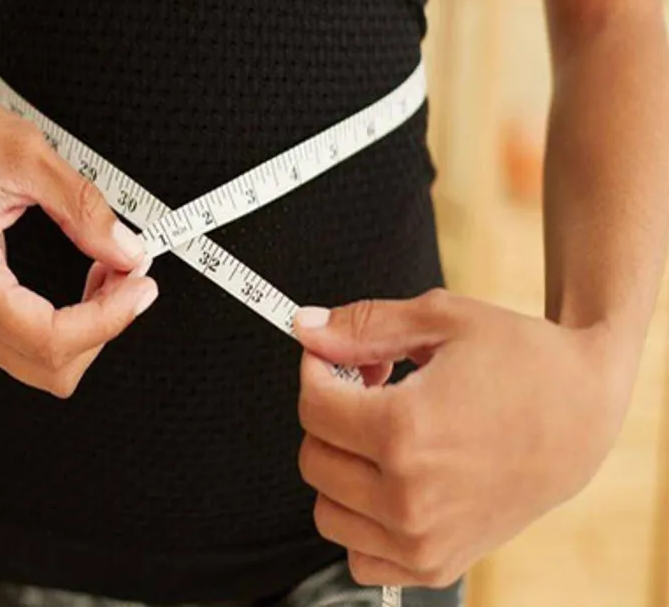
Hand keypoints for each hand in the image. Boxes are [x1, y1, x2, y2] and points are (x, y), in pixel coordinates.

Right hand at [0, 61, 157, 396]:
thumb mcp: (31, 158)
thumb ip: (85, 210)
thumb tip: (130, 253)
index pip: (51, 340)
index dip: (109, 320)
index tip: (142, 284)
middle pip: (53, 365)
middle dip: (106, 323)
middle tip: (133, 270)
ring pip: (49, 362)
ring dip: (94, 324)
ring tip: (115, 267)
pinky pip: (37, 342)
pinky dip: (77, 320)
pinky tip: (95, 277)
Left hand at [292, 290, 632, 587]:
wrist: (583, 412)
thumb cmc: (520, 360)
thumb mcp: (439, 320)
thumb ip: (361, 327)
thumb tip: (304, 330)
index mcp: (407, 433)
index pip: (312, 407)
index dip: (316, 370)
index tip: (333, 358)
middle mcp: (410, 498)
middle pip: (313, 457)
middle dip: (328, 415)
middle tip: (368, 389)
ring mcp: (423, 540)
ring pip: (326, 510)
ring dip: (339, 466)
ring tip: (382, 432)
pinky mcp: (437, 564)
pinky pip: (359, 555)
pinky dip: (360, 518)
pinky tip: (389, 477)